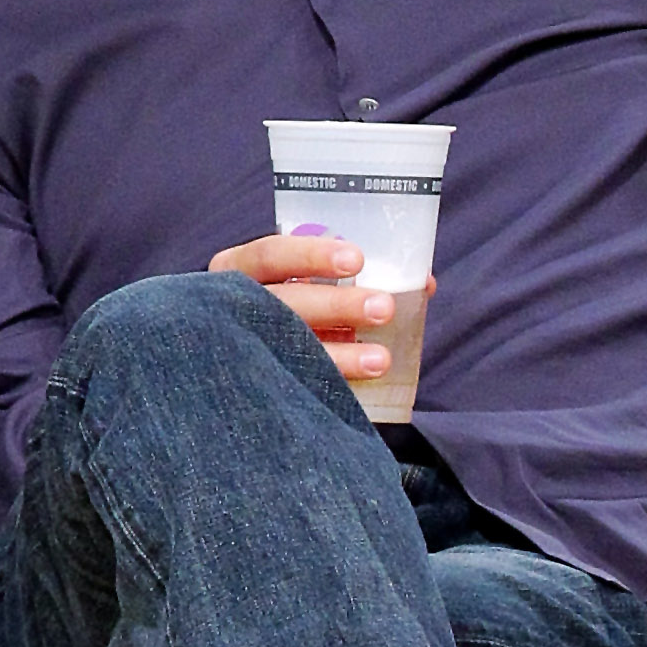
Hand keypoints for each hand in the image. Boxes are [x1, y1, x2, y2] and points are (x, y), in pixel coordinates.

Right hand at [209, 232, 410, 387]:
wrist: (223, 367)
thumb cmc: (283, 307)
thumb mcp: (303, 282)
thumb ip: (350, 279)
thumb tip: (424, 283)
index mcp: (240, 269)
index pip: (271, 255)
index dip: (313, 256)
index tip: (357, 260)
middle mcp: (231, 307)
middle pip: (283, 303)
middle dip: (337, 305)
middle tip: (383, 307)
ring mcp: (237, 349)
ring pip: (286, 351)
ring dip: (339, 355)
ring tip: (380, 360)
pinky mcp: (250, 386)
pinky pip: (286, 388)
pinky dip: (325, 385)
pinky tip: (353, 392)